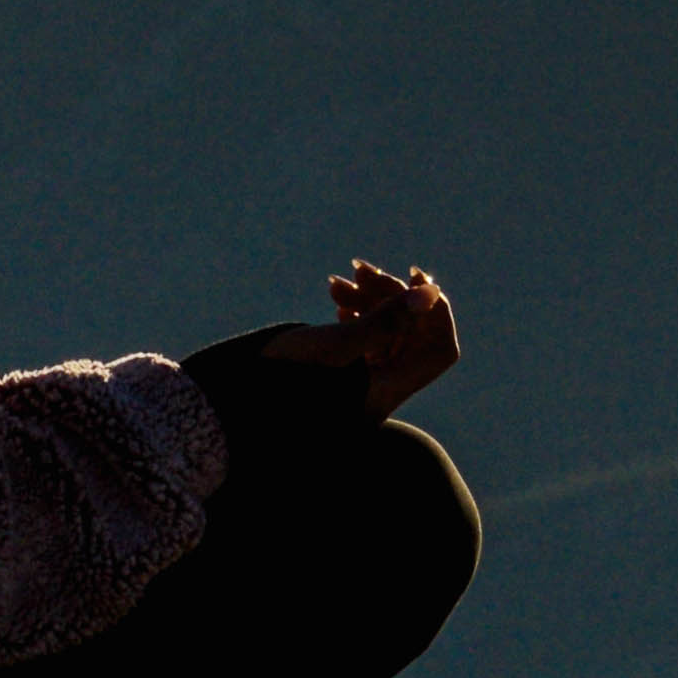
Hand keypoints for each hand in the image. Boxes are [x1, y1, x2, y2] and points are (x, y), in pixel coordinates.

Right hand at [252, 259, 459, 422]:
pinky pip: (363, 340)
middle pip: (411, 336)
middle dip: (390, 296)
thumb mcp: (337, 344)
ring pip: (385, 333)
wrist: (238, 407)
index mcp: (388, 390)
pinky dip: (355, 313)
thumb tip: (429, 294)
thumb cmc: (284, 381)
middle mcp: (381, 390)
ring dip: (368, 299)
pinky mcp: (340, 375)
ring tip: (336, 283)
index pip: (439, 349)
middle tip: (358, 270)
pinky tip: (335, 299)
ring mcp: (361, 384)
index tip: (414, 279)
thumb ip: (387, 318)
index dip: (435, 312)